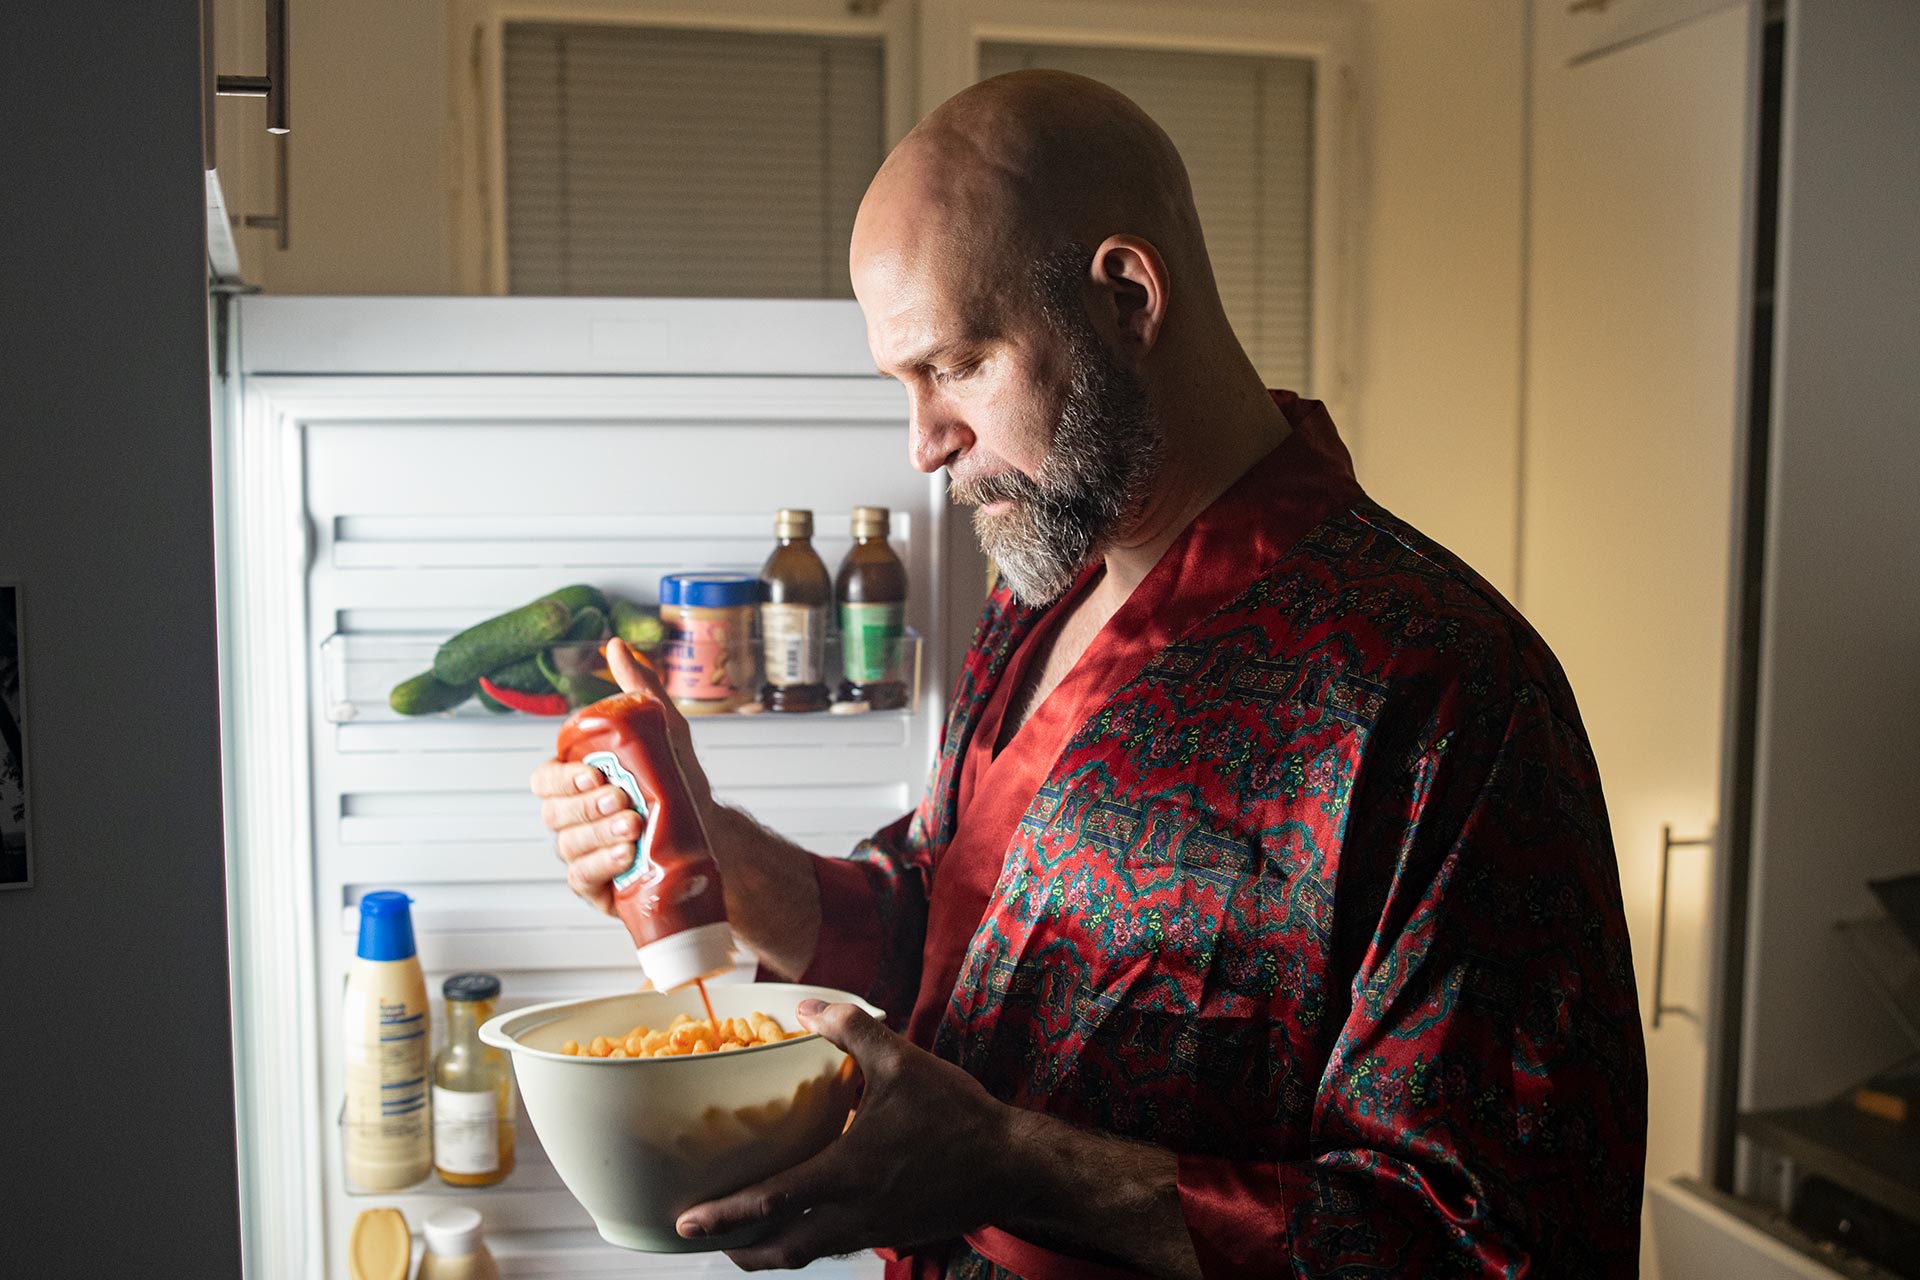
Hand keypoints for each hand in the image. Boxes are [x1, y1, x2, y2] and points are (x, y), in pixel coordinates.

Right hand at [528, 639, 717, 914]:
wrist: (709, 832)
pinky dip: (599, 866)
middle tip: (624, 798)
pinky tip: (623, 855)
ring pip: (568, 846)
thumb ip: (639, 691)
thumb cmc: (676, 782)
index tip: (596, 773)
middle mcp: (570, 819)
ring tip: (633, 825)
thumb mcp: (664, 731)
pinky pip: (581, 879)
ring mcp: (581, 853)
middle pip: (554, 814)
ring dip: (598, 835)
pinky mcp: (596, 885)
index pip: (544, 779)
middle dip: (586, 806)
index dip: (562, 778)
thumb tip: (617, 646)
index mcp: (574, 782)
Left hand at [676, 999, 1019, 1267]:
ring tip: (741, 1239)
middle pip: (781, 1249)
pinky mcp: (890, 1232)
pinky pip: (834, 1245)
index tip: (686, 1222)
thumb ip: (852, 1031)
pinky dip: (806, 1241)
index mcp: (848, 1171)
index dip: (726, 1214)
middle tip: (703, 1238)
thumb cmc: (957, 1115)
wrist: (1010, 1165)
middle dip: (737, 1249)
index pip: (773, 1201)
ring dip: (769, 1251)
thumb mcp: (904, 1062)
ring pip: (807, 1253)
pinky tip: (802, 1222)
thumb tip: (809, 1008)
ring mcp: (872, 1229)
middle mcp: (854, 1212)